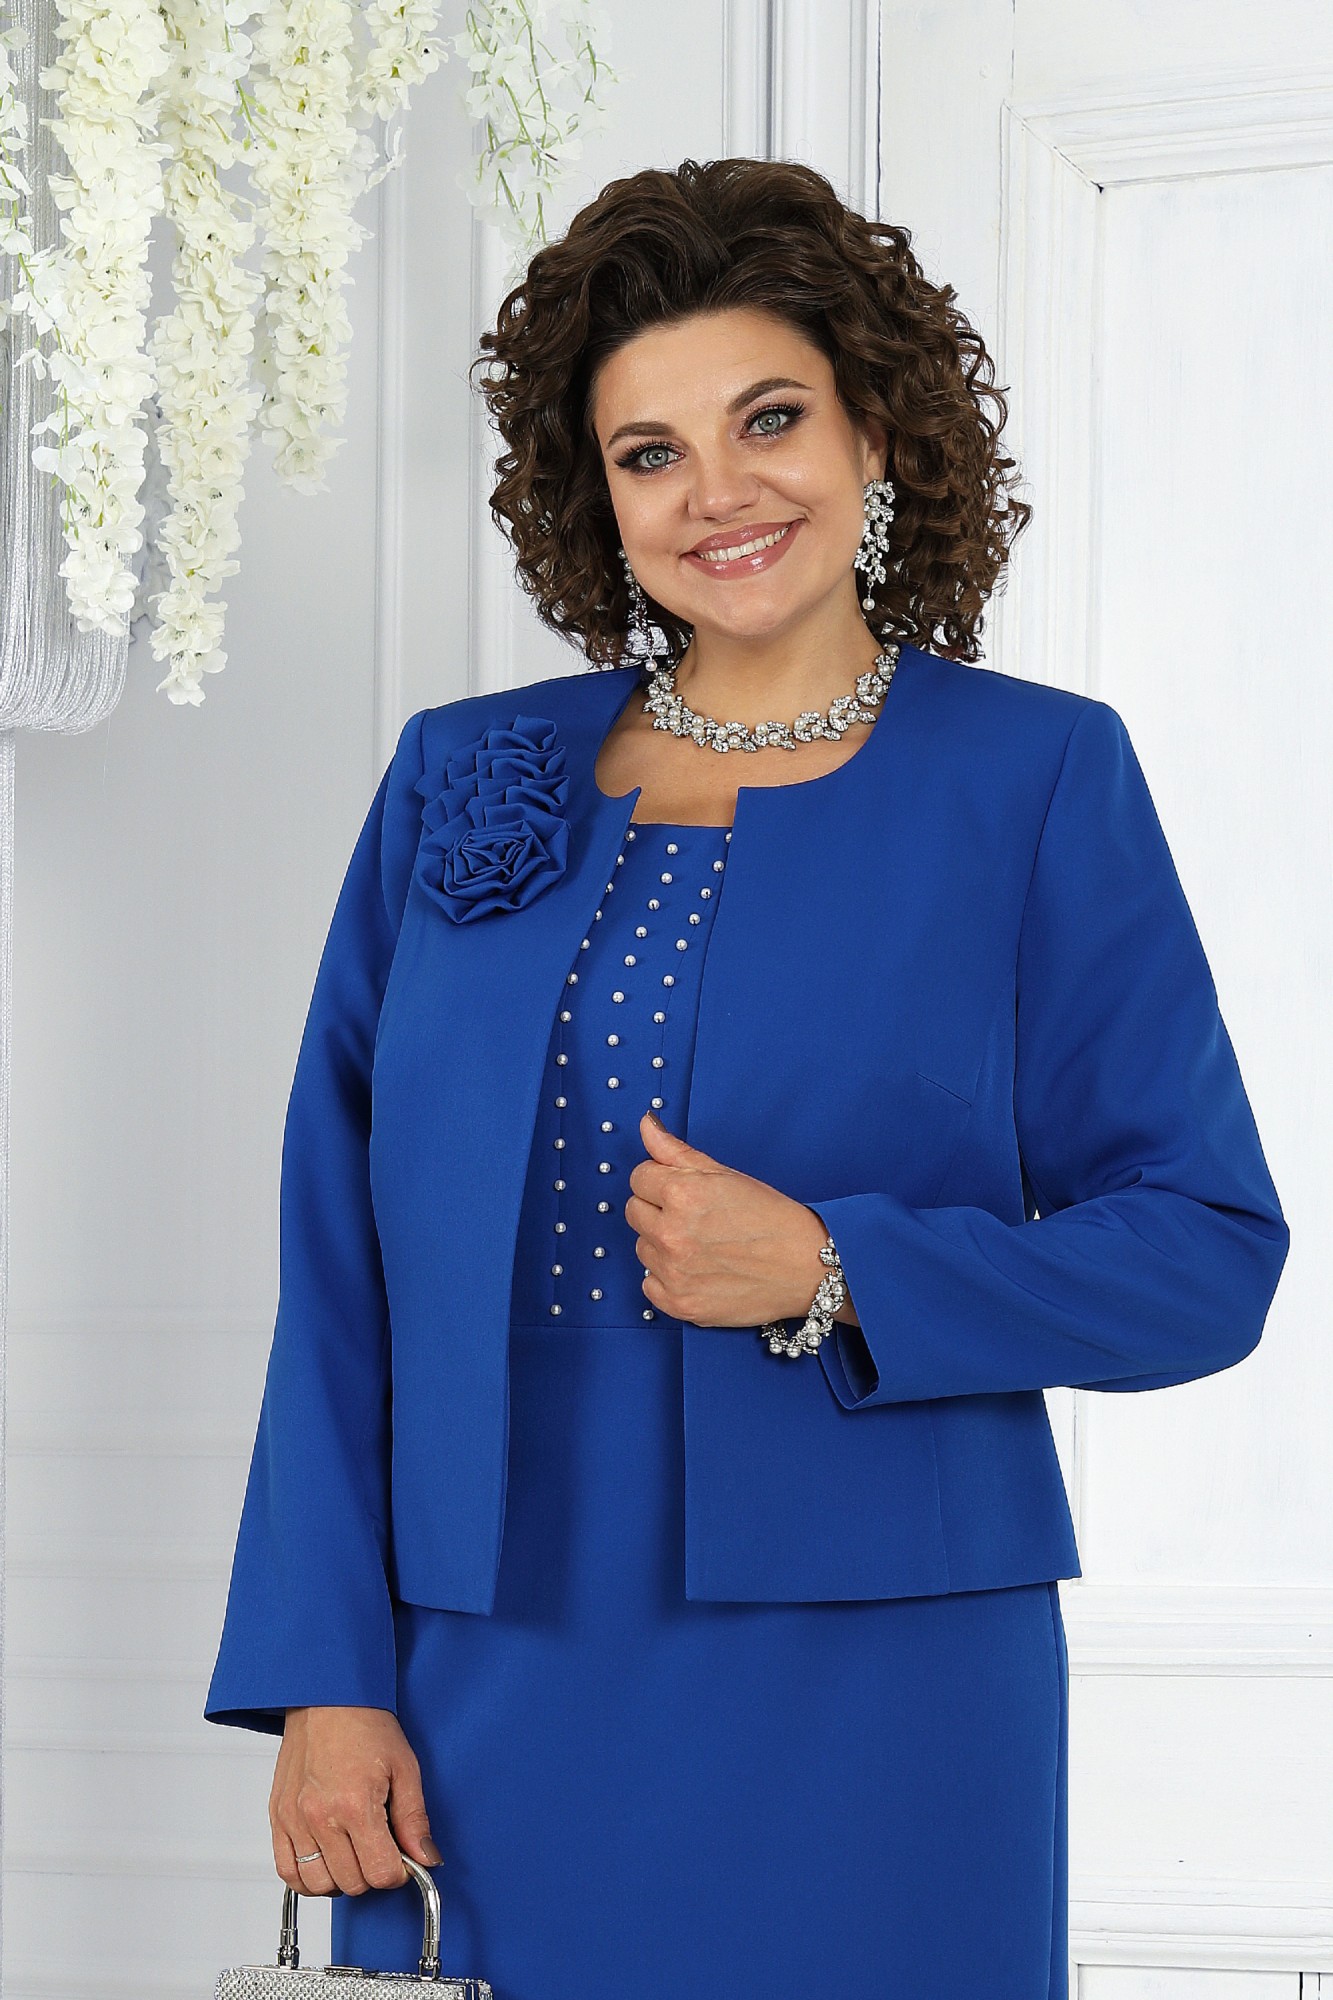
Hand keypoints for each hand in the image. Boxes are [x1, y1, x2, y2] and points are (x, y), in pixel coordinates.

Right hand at [269, 1705, 441, 1897]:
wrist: (327, 1697)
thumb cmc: (365, 1725)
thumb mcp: (405, 1767)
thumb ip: (414, 1820)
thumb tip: (426, 1859)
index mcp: (355, 1804)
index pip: (379, 1873)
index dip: (397, 1872)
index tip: (401, 1859)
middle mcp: (320, 1816)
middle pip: (351, 1883)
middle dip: (372, 1873)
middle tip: (379, 1849)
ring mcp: (294, 1819)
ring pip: (318, 1885)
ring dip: (341, 1879)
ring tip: (353, 1854)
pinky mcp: (277, 1817)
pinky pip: (287, 1872)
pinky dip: (306, 1878)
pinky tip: (326, 1862)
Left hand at [626, 1111, 841, 1327]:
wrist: (807, 1268)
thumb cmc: (772, 1219)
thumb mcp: (725, 1175)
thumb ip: (677, 1151)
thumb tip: (646, 1124)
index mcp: (682, 1193)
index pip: (639, 1177)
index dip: (661, 1180)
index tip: (684, 1190)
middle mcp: (671, 1233)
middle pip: (634, 1212)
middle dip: (658, 1210)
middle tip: (696, 1218)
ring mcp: (674, 1272)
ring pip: (642, 1249)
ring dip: (662, 1245)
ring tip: (702, 1245)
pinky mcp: (679, 1304)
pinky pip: (649, 1286)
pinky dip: (667, 1279)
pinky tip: (697, 1271)